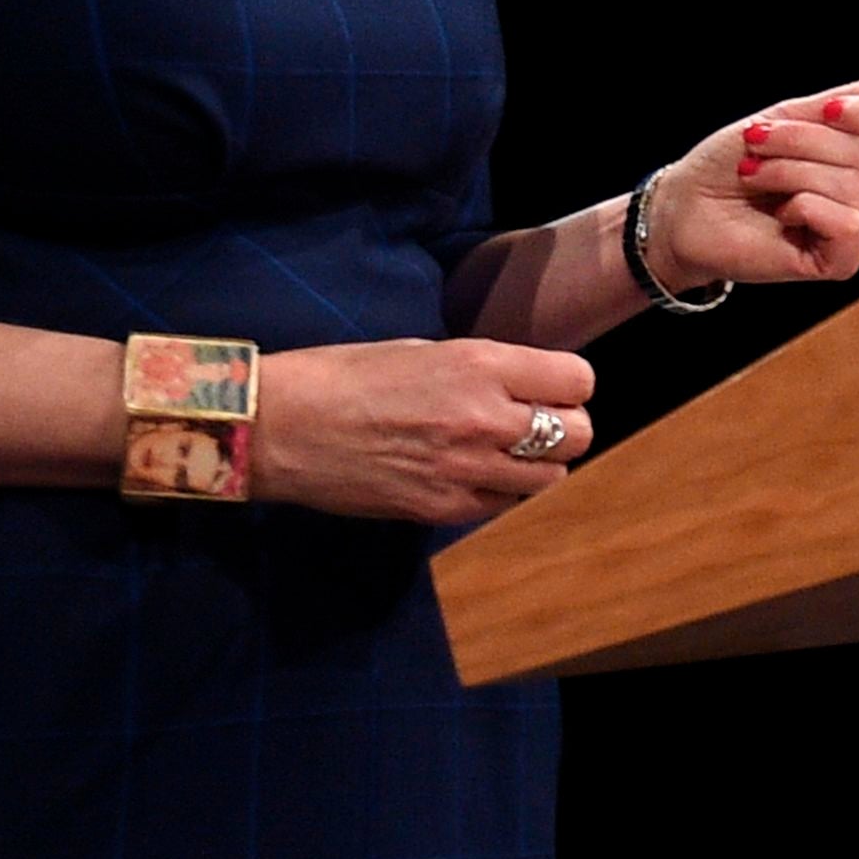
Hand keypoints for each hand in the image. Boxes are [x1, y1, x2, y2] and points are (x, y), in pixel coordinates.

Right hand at [255, 337, 598, 521]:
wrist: (279, 427)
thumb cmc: (343, 376)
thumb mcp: (424, 349)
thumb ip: (483, 369)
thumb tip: (526, 385)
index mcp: (479, 365)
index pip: (577, 380)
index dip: (567, 384)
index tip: (549, 387)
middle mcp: (483, 417)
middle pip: (579, 434)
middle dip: (565, 426)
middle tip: (534, 423)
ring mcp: (465, 469)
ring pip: (550, 477)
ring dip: (537, 464)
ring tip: (504, 452)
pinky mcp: (442, 509)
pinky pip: (504, 506)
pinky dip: (500, 492)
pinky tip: (472, 476)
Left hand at [643, 63, 858, 289]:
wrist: (687, 204)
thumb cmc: (736, 159)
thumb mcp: (796, 115)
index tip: (825, 107)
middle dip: (804, 140)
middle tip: (758, 142)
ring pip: (855, 186)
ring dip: (790, 172)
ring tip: (756, 175)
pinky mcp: (840, 263)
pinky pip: (847, 224)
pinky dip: (805, 208)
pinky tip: (782, 213)